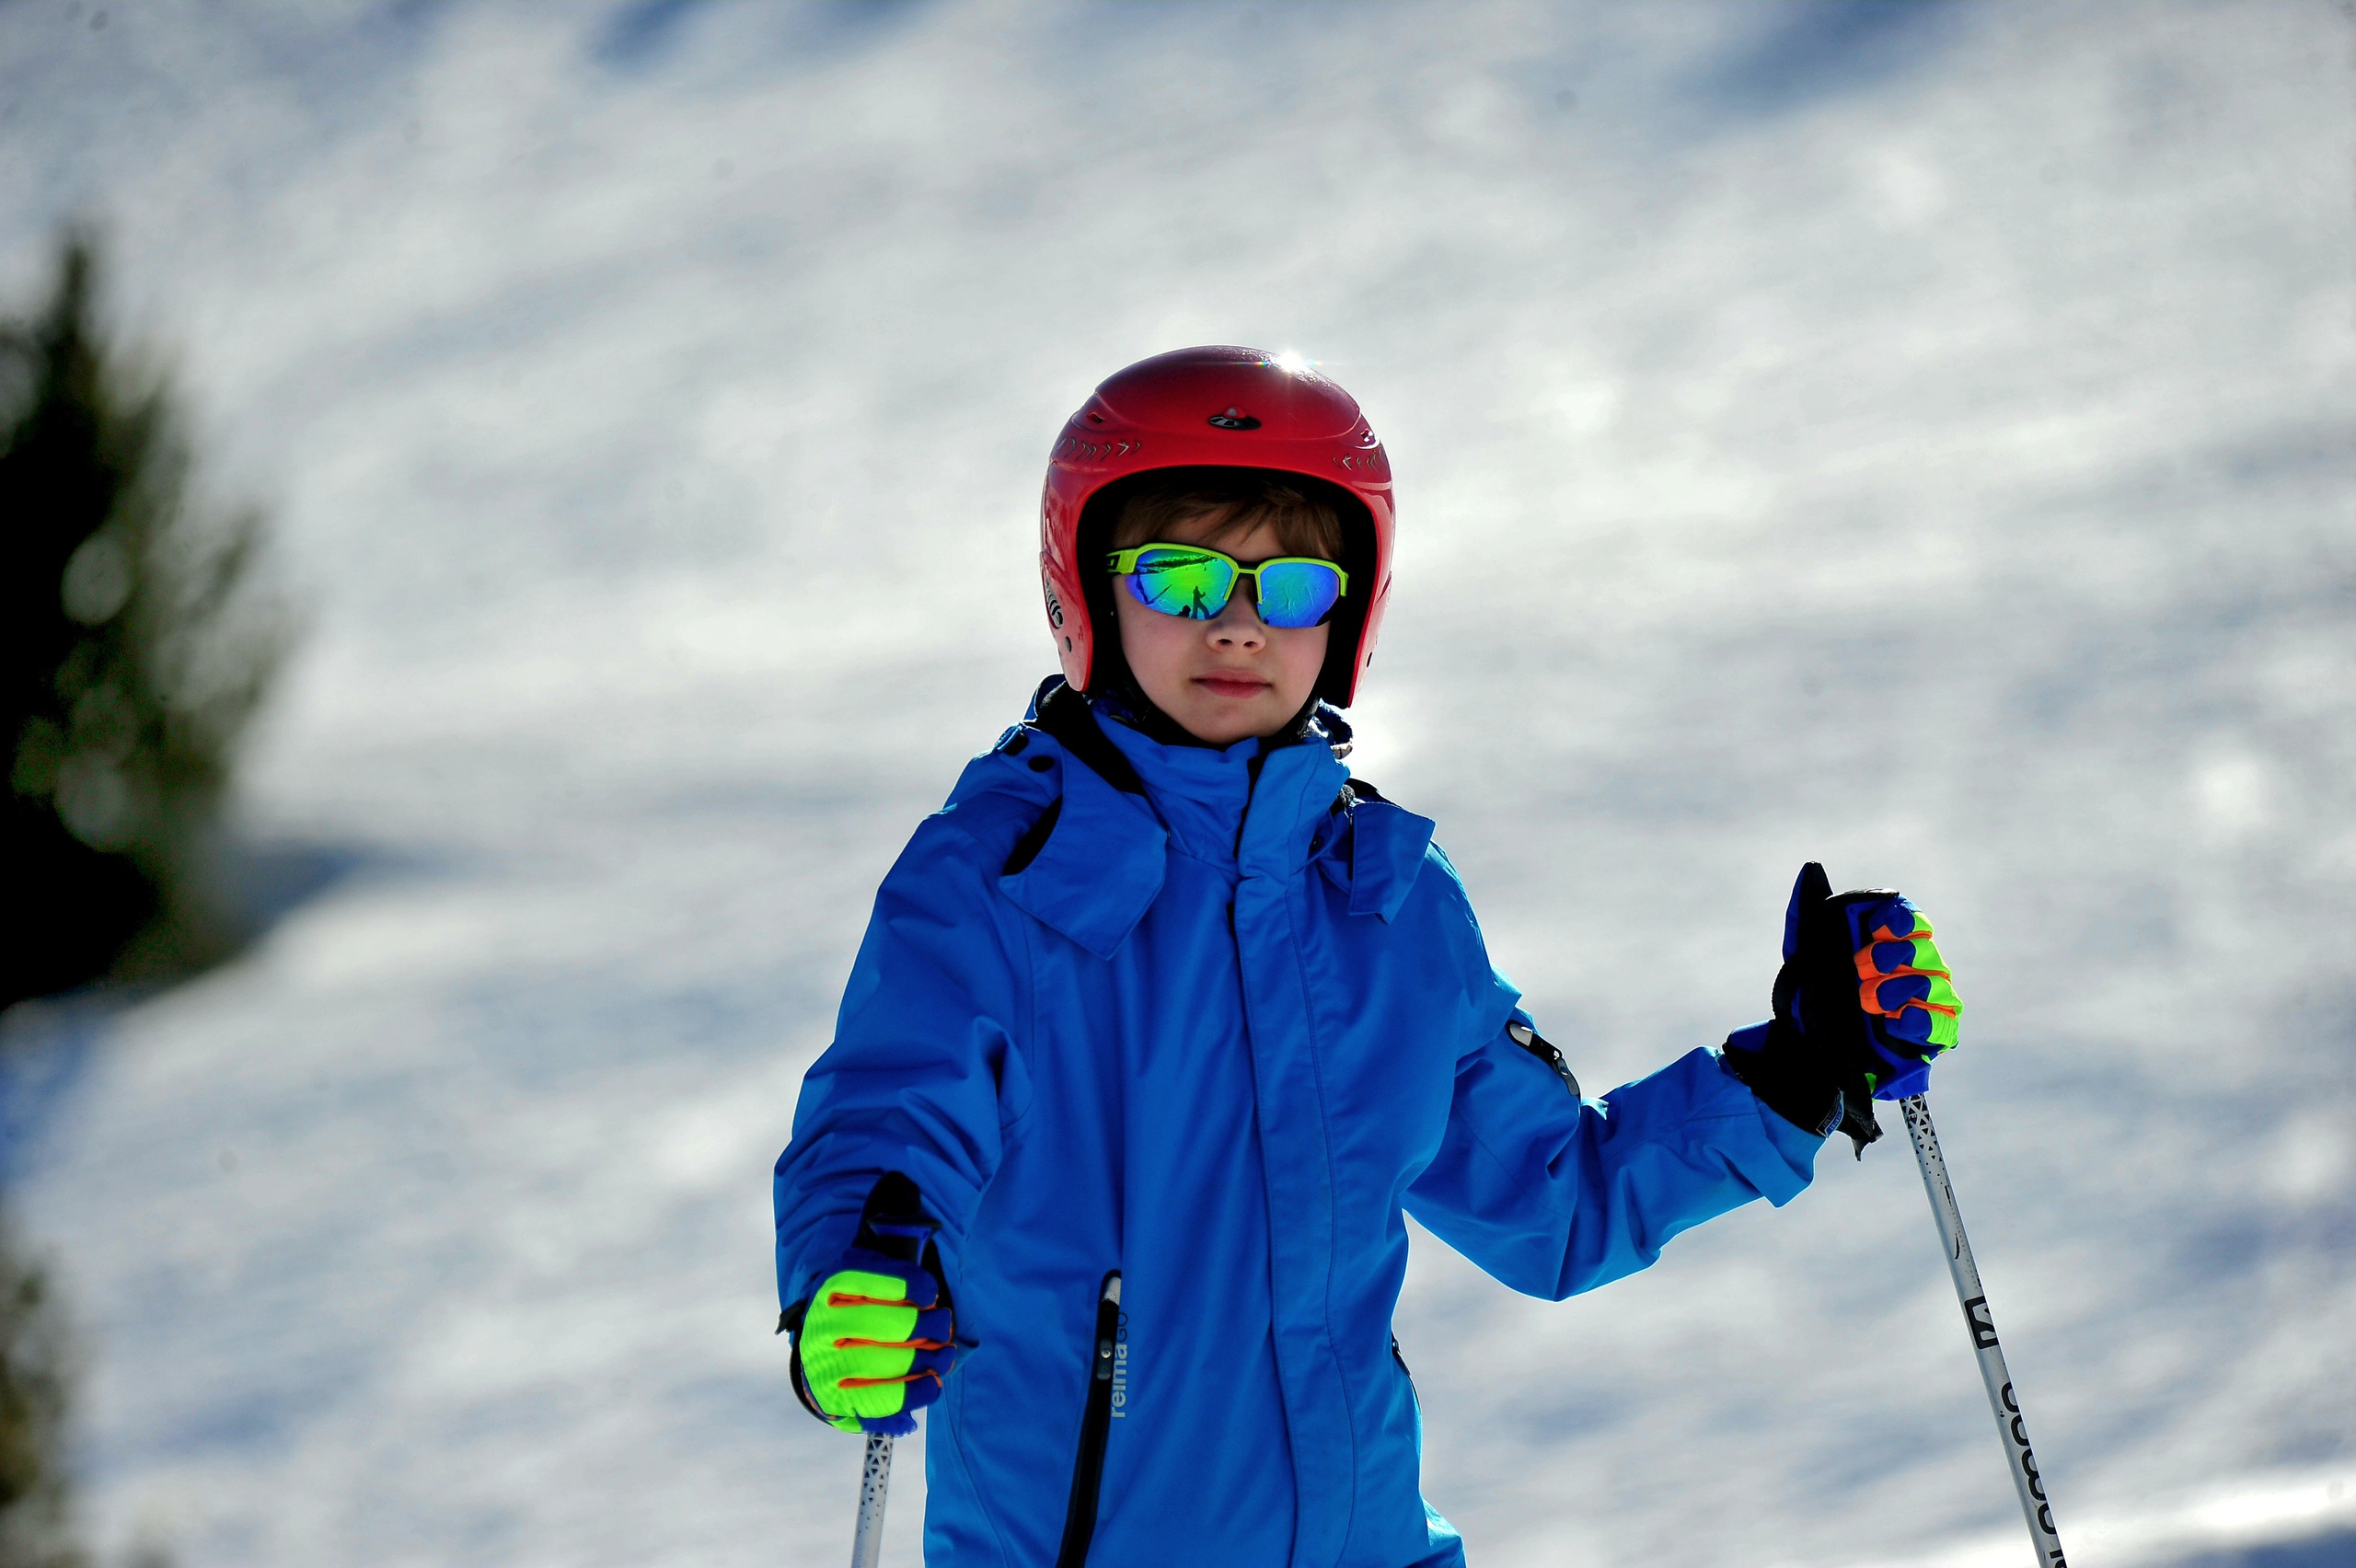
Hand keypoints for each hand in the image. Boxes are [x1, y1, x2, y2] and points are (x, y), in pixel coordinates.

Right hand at [788, 1173, 954, 1434]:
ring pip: (885, 1369)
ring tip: (944, 1358)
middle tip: (943, 1328)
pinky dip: (907, 1403)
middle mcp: (822, 1325)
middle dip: (926, 1328)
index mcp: (833, 1284)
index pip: (867, 1278)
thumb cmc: (864, 1300)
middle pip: (885, 1328)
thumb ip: (894, 1232)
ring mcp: (824, 1366)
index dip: (906, 1285)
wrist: (823, 1346)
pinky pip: (874, 1407)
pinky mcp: (832, 1402)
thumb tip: (908, 1182)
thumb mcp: (873, 1261)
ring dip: (926, 1365)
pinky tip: (928, 1389)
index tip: (930, 1292)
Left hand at [1721, 862, 1961, 1154]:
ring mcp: (1927, 1000)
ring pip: (1936, 982)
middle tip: (1860, 970)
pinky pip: (1945, 1023)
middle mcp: (1915, 966)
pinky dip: (1923, 1019)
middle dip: (1889, 957)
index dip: (1899, 920)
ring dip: (1901, 987)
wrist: (1807, 1047)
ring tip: (1871, 1002)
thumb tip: (1810, 870)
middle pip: (1923, 949)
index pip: (1910, 919)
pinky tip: (1898, 1021)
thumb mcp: (1802, 952)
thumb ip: (1805, 912)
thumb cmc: (1812, 996)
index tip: (1876, 928)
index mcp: (1889, 942)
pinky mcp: (1934, 1034)